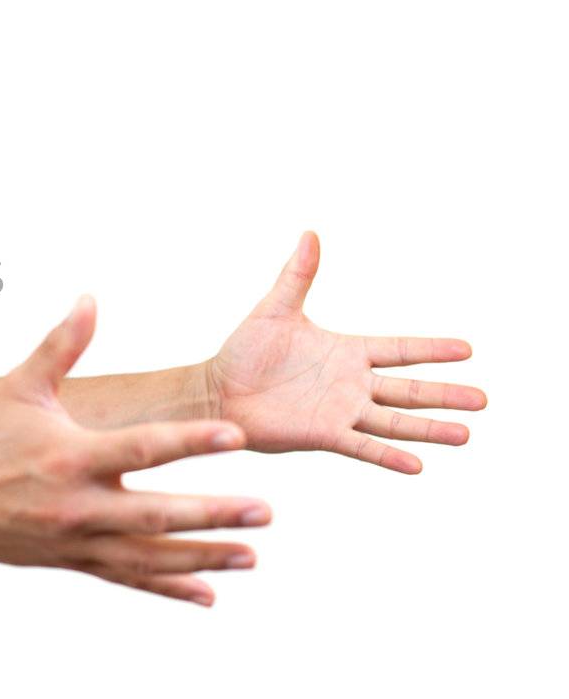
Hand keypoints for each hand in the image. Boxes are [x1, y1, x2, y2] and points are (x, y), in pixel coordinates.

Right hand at [0, 294, 267, 606]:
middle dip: (212, 514)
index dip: (190, 442)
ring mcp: (74, 540)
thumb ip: (61, 345)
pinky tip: (208, 593)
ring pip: (149, 556)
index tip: (236, 436)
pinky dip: (168, 587)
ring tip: (252, 555)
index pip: (140, 449)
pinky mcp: (70, 561)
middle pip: (155, 514)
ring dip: (202, 557)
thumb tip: (91, 299)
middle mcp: (75, 506)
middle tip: (264, 512)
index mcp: (68, 457)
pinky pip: (126, 578)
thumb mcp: (18, 386)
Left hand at [203, 231, 486, 473]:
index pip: (399, 350)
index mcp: (346, 352)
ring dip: (428, 428)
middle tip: (483, 400)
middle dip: (444, 393)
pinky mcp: (322, 434)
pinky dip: (388, 456)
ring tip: (465, 434)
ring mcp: (340, 411)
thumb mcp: (275, 309)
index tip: (467, 349)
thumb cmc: (243, 350)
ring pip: (394, 421)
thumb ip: (297, 275)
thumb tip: (310, 232)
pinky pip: (362, 446)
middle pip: (408, 389)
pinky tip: (418, 465)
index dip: (431, 349)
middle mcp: (351, 383)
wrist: (216, 391)